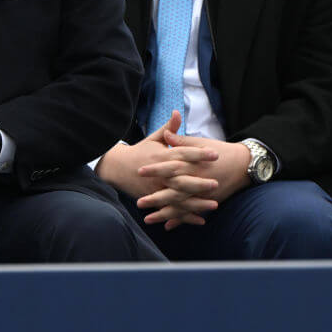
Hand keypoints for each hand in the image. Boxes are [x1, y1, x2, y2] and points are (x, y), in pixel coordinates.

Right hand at [95, 111, 218, 228]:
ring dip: (196, 202)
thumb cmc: (139, 151)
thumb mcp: (153, 139)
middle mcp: (159, 173)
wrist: (116, 167)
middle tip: (215, 183)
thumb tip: (177, 112)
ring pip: (178, 197)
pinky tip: (201, 220)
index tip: (215, 153)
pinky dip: (185, 216)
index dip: (198, 153)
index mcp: (161, 155)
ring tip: (214, 205)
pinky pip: (171, 209)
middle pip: (180, 178)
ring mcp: (155, 188)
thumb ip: (169, 128)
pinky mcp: (153, 199)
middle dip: (198, 182)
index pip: (182, 153)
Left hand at [137, 130, 250, 228]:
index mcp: (193, 164)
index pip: (171, 167)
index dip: (155, 169)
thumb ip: (181, 141)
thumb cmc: (219, 151)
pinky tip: (167, 226)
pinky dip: (181, 220)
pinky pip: (193, 212)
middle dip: (156, 198)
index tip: (139, 171)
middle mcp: (197, 181)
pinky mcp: (209, 202)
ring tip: (147, 219)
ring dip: (164, 213)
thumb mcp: (200, 143)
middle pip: (174, 191)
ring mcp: (203, 194)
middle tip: (139, 203)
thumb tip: (165, 133)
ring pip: (182, 206)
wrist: (244, 165)